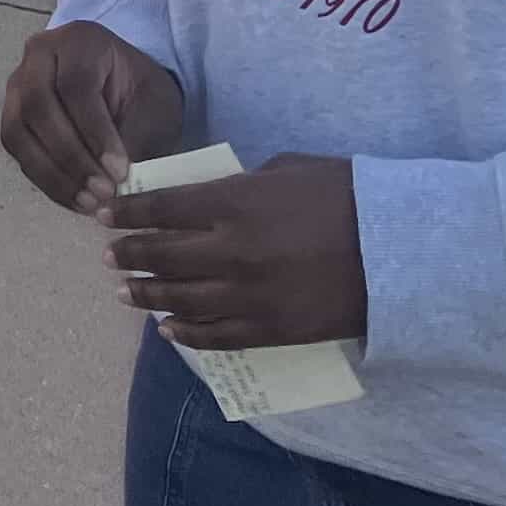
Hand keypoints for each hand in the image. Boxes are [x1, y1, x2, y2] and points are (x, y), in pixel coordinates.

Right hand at [0, 21, 185, 212]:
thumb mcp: (153, 108)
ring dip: (52, 173)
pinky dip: (45, 179)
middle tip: (102, 192)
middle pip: (38, 105)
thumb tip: (115, 187)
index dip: (95, 132)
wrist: (128, 90)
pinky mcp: (13, 114)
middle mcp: (39, 55)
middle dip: (70, 156)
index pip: (75, 85)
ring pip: (18, 129)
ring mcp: (18, 83)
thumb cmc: (143, 95)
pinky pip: (18, 149)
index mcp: (80, 40)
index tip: (120, 171)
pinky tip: (74, 200)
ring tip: (88, 203)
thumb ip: (132, 139)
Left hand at [104, 154, 365, 350]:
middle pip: (161, 254)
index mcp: (233, 202)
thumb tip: (209, 196)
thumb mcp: (289, 169)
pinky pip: (216, 336)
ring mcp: (248, 294)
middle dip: (129, 254)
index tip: (104, 214)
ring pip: (180, 299)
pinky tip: (167, 330)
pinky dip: (186, 334)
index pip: (160, 208)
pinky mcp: (270, 329)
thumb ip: (241, 184)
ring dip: (146, 295)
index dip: (126, 212)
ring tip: (124, 292)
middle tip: (109, 255)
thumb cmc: (347, 196)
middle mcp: (230, 250)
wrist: (401, 252)